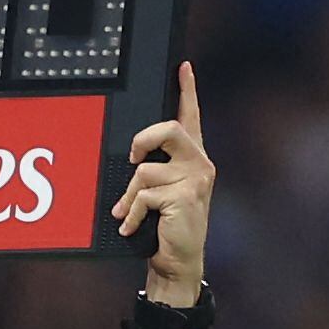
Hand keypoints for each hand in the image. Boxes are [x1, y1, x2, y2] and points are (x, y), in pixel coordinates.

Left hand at [112, 62, 212, 306]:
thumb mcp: (161, 194)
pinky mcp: (185, 197)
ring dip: (129, 196)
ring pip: (146, 170)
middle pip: (169, 129)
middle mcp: (199, 163)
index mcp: (193, 157)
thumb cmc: (165, 228)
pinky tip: (132, 227)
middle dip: (142, 141)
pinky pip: (143, 195)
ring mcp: (195, 179)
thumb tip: (129, 162)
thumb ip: (153, 172)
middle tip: (132, 160)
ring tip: (129, 213)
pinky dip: (131, 214)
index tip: (183, 67)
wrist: (178, 262)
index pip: (191, 117)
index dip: (187, 90)